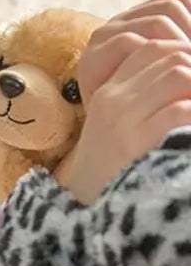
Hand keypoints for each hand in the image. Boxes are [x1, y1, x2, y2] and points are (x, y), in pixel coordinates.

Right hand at [57, 0, 190, 201]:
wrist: (84, 216)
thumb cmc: (111, 173)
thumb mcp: (118, 128)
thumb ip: (142, 97)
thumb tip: (182, 70)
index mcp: (106, 95)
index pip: (149, 48)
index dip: (180, 52)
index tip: (189, 80)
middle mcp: (111, 103)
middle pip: (169, 56)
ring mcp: (122, 122)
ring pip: (178, 73)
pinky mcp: (135, 143)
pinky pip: (179, 109)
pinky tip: (190, 130)